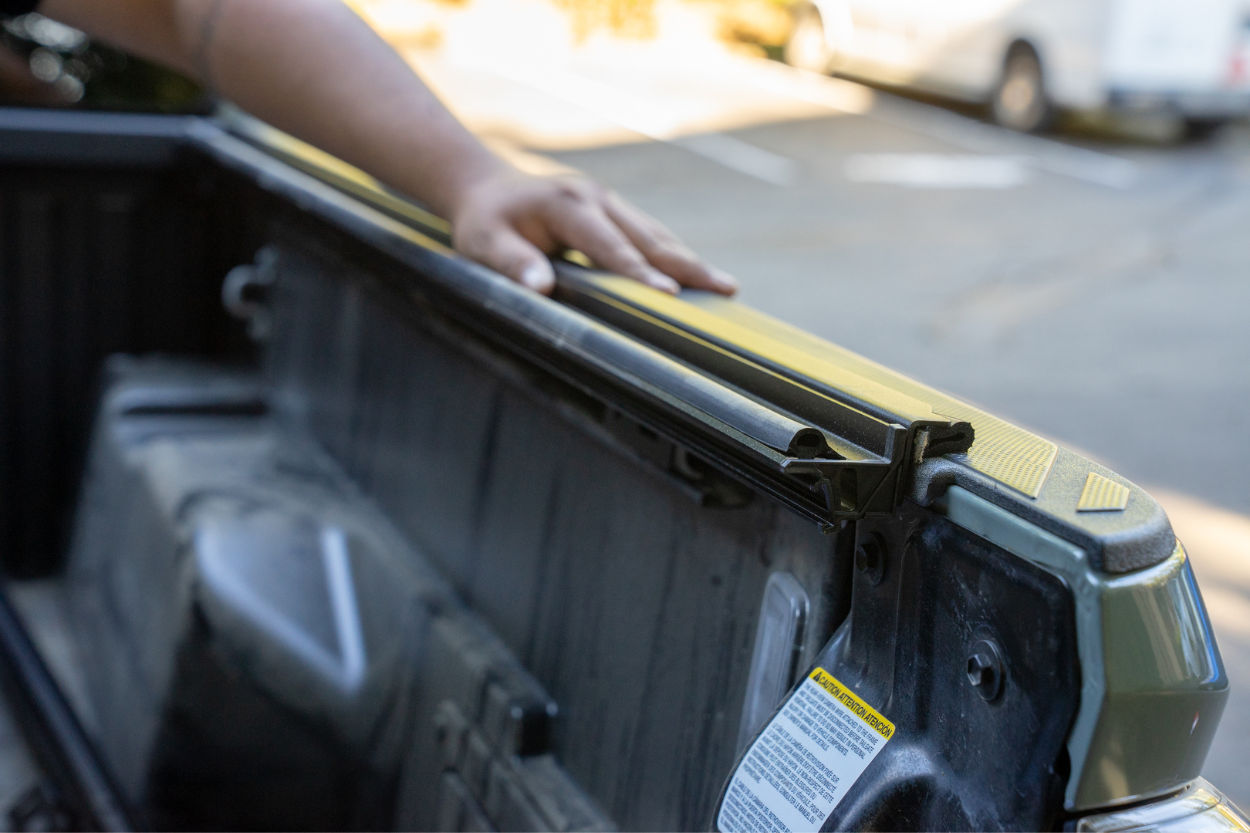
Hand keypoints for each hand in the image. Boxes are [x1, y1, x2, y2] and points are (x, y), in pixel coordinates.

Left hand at [449, 168, 737, 295]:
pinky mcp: (613, 211)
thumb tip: (541, 287)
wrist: (485, 187)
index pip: (611, 246)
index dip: (640, 272)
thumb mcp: (483, 245)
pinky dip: (675, 256)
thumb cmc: (484, 223)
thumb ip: (511, 265)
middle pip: (649, 237)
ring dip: (690, 261)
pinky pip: (649, 235)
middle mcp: (595, 197)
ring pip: (657, 234)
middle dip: (688, 266)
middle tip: (726, 290)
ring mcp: (608, 201)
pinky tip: (698, 276)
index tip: (671, 295)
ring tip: (726, 288)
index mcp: (568, 204)